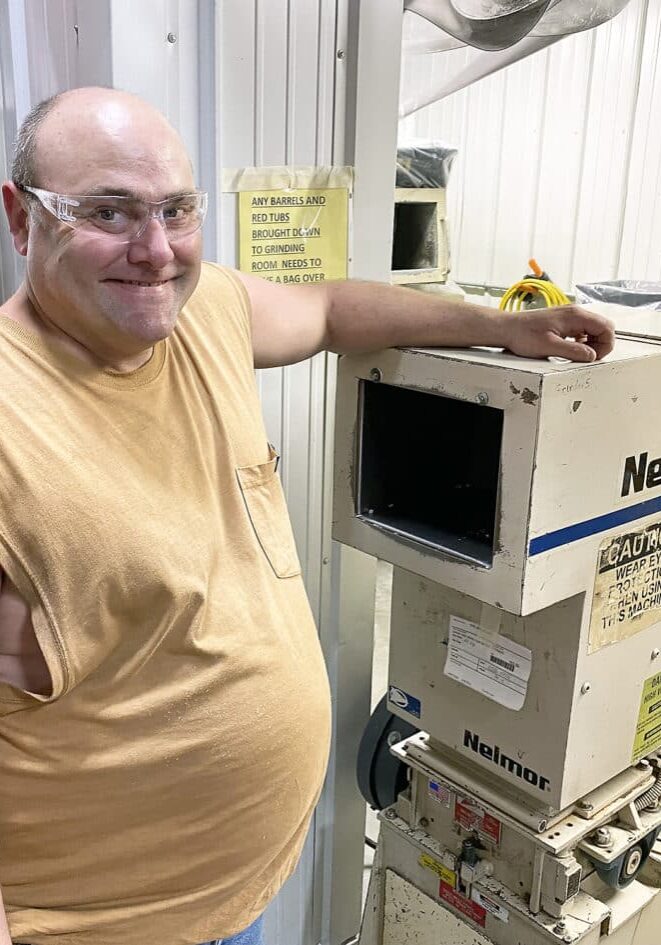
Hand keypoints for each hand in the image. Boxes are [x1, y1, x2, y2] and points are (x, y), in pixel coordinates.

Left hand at [498, 304, 614, 361]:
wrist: (506, 328)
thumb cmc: (523, 335)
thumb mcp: (549, 347)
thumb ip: (573, 352)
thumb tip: (591, 357)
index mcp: (575, 315)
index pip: (606, 327)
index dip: (606, 345)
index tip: (595, 358)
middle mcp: (575, 313)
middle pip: (603, 327)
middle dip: (601, 345)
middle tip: (587, 359)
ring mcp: (569, 317)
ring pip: (593, 330)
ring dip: (591, 344)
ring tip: (577, 355)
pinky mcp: (563, 322)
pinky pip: (581, 332)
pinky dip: (582, 342)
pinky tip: (571, 350)